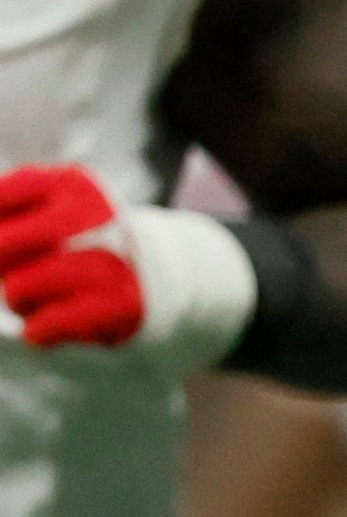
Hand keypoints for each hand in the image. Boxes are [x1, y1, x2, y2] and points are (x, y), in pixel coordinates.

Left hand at [0, 163, 254, 365]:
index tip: (11, 243)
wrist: (161, 277)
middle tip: (16, 272)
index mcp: (73, 185)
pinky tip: (45, 327)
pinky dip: (37, 331)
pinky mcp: (118, 305)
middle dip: (1, 266)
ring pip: (18, 288)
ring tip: (36, 300)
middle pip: (2, 245)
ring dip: (19, 300)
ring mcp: (108, 262)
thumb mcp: (54, 207)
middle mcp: (94, 216)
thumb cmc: (86, 243)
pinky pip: (45, 325)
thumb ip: (9, 210)